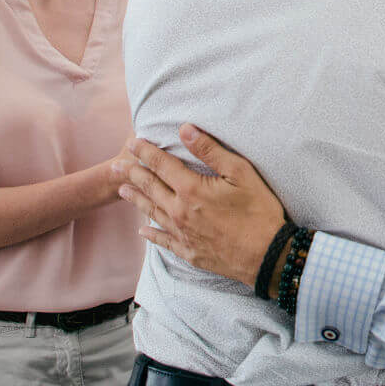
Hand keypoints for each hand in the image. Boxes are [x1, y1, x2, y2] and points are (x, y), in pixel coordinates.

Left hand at [112, 125, 288, 285]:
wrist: (267, 255)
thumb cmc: (259, 210)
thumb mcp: (240, 173)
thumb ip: (210, 150)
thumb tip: (185, 129)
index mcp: (191, 189)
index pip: (161, 164)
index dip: (145, 152)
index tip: (132, 142)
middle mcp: (179, 211)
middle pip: (150, 187)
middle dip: (132, 173)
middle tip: (117, 165)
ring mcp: (182, 233)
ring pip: (152, 212)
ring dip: (136, 199)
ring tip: (122, 189)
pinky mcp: (189, 251)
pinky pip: (163, 241)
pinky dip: (151, 235)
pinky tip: (142, 231)